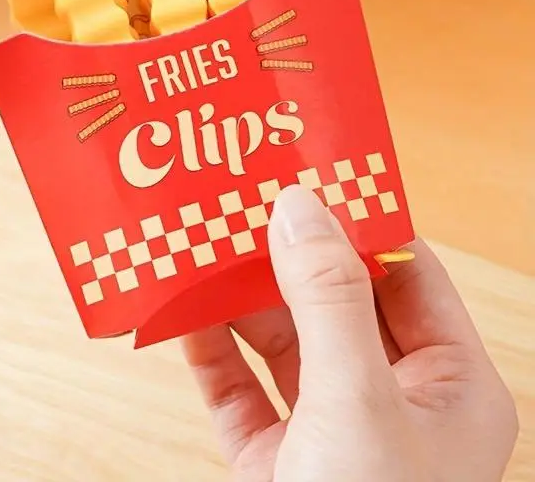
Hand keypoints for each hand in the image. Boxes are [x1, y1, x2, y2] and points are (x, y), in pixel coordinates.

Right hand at [182, 185, 517, 480]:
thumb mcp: (356, 404)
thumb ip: (328, 300)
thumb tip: (300, 207)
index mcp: (447, 385)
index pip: (404, 273)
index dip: (356, 220)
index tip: (304, 175)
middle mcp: (390, 402)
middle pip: (333, 300)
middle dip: (283, 253)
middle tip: (236, 200)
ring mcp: (326, 431)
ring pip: (279, 339)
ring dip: (236, 294)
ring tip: (198, 242)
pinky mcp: (271, 460)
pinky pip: (236, 387)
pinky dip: (206, 347)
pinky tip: (179, 310)